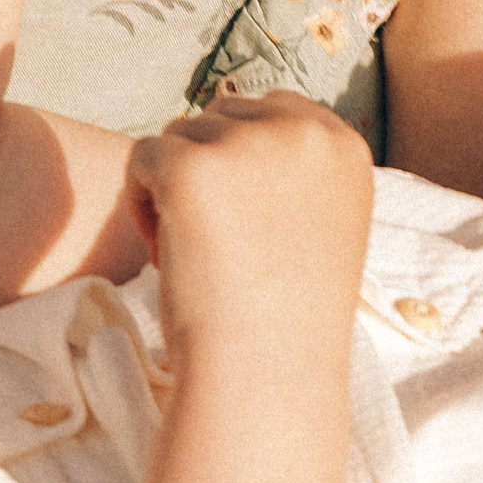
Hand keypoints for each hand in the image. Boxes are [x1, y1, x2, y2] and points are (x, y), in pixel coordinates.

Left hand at [129, 93, 374, 335]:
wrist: (265, 373)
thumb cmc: (286, 316)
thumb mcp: (320, 223)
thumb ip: (292, 171)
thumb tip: (229, 117)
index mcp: (343, 145)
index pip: (273, 109)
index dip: (243, 161)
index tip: (245, 222)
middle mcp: (302, 133)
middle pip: (223, 116)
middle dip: (208, 169)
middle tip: (215, 242)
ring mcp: (247, 145)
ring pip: (179, 136)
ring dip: (172, 189)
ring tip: (194, 254)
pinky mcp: (192, 167)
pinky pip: (142, 158)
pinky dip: (140, 205)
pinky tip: (166, 256)